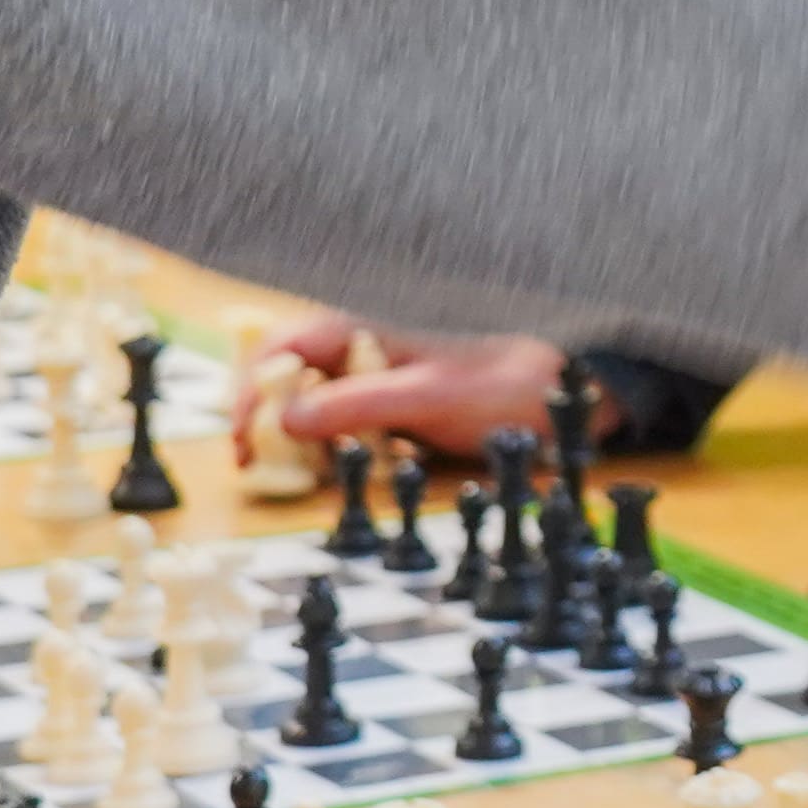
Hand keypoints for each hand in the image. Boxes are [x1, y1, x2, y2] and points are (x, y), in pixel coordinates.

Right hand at [253, 313, 568, 465]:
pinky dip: (324, 450)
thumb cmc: (499, 387)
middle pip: (285, 378)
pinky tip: (325, 470)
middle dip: (262, 417)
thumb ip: (354, 405)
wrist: (563, 398)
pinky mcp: (393, 415)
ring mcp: (376, 386)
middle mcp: (361, 356)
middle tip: (252, 463)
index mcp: (361, 335)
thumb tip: (284, 419)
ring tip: (279, 471)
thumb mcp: (423, 397)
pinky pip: (342, 429)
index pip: (281, 350)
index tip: (244, 436)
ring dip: (289, 438)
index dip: (252, 389)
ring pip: (310, 406)